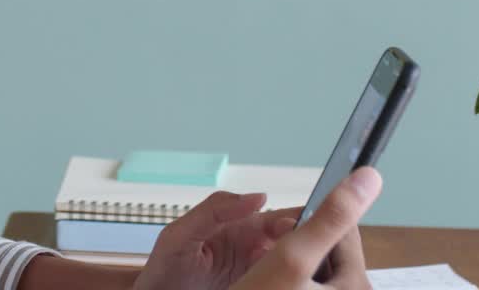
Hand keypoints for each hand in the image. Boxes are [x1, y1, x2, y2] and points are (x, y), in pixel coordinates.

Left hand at [134, 191, 298, 289]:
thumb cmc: (165, 268)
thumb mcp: (181, 234)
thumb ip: (214, 210)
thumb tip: (259, 197)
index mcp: (240, 226)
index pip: (282, 218)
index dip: (300, 222)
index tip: (306, 232)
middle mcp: (255, 247)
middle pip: (296, 241)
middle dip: (308, 245)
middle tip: (313, 255)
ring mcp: (259, 272)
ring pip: (294, 264)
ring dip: (305, 266)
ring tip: (306, 274)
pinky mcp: (260, 289)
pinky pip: (283, 285)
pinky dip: (293, 284)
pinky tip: (296, 286)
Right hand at [231, 167, 381, 289]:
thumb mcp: (290, 258)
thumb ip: (330, 217)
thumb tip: (371, 176)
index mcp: (359, 288)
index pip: (344, 231)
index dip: (308, 223)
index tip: (280, 237)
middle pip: (328, 253)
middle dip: (298, 249)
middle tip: (268, 268)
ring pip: (313, 272)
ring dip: (290, 268)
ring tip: (266, 282)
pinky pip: (305, 288)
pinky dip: (287, 285)